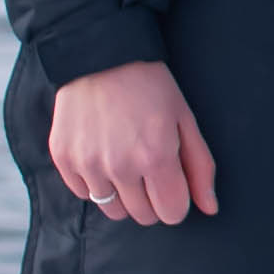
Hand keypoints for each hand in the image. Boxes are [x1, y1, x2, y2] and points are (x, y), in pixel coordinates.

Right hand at [48, 60, 218, 225]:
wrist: (100, 56)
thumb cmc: (150, 87)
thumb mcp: (185, 120)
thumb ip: (200, 167)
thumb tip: (210, 208)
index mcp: (156, 157)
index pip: (172, 213)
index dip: (177, 201)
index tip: (173, 182)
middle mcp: (120, 167)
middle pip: (143, 216)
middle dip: (152, 199)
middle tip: (149, 168)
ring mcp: (88, 164)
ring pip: (112, 211)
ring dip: (123, 195)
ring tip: (125, 161)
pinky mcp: (64, 158)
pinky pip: (84, 194)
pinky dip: (95, 183)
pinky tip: (101, 155)